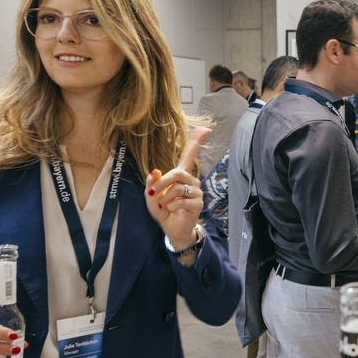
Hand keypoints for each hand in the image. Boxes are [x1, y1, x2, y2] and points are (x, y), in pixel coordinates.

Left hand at [146, 127, 210, 258]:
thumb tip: (155, 171)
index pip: (190, 155)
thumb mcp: (151, 196)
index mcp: (181, 175)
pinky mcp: (198, 203)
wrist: (172, 229)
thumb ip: (152, 183)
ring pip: (177, 188)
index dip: (196, 142)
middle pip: (177, 173)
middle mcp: (191, 181)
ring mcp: (196, 191)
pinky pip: (181, 201)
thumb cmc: (163, 210)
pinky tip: (174, 211)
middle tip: (153, 194)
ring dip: (165, 198)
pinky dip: (172, 207)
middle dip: (162, 183)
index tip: (205, 129)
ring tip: (165, 206)